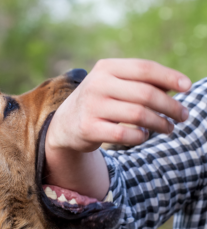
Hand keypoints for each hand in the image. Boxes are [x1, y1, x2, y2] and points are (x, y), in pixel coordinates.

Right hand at [44, 59, 191, 199]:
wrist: (65, 124)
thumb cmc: (98, 102)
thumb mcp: (113, 85)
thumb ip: (139, 83)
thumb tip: (176, 87)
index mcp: (106, 68)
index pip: (144, 69)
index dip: (170, 77)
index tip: (187, 87)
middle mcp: (97, 84)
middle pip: (145, 94)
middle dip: (170, 106)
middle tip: (183, 116)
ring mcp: (92, 107)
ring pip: (138, 115)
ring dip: (160, 124)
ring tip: (169, 128)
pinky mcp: (89, 128)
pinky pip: (125, 134)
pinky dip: (140, 137)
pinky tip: (144, 136)